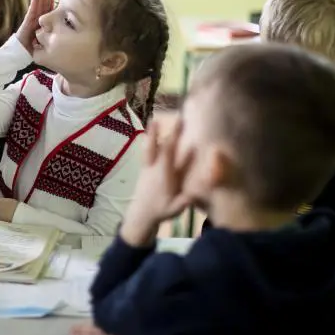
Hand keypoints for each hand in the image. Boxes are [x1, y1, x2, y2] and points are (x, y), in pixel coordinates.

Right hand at [16, 0, 55, 52]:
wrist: (19, 55)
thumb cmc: (32, 50)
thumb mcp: (46, 42)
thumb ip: (52, 35)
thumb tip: (66, 32)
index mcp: (42, 24)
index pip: (48, 10)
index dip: (51, 0)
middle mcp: (36, 21)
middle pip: (43, 5)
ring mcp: (31, 22)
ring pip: (38, 7)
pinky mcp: (26, 25)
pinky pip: (31, 14)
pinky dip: (34, 5)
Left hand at [120, 115, 193, 247]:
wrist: (140, 215)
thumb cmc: (160, 211)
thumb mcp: (175, 209)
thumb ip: (184, 201)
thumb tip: (194, 193)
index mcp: (164, 175)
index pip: (170, 155)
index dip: (177, 142)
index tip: (186, 129)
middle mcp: (155, 168)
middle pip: (162, 147)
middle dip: (171, 133)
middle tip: (178, 119)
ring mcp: (148, 168)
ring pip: (150, 147)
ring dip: (153, 134)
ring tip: (154, 120)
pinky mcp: (144, 169)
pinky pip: (146, 152)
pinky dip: (148, 142)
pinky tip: (149, 133)